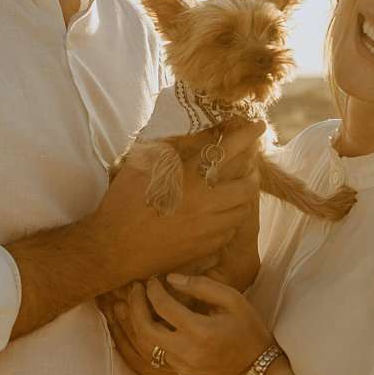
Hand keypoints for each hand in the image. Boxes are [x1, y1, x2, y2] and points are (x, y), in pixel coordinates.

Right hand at [90, 120, 265, 282]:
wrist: (114, 248)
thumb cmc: (123, 202)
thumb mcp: (142, 165)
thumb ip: (171, 148)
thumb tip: (197, 133)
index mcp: (188, 176)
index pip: (228, 149)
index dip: (247, 135)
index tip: (259, 126)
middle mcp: (204, 201)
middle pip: (247, 185)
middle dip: (253, 173)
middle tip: (248, 167)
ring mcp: (208, 227)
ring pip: (243, 210)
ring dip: (244, 197)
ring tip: (237, 190)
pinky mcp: (206, 247)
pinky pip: (231, 231)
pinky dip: (231, 219)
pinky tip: (221, 215)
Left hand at [119, 274, 274, 374]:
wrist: (256, 366)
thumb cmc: (248, 328)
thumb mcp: (232, 299)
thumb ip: (201, 286)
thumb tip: (171, 278)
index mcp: (200, 331)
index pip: (164, 307)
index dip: (152, 290)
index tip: (150, 279)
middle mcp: (187, 351)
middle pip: (145, 329)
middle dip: (135, 306)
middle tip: (135, 288)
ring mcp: (182, 364)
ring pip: (145, 344)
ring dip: (135, 322)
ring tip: (133, 302)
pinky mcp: (181, 371)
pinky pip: (155, 353)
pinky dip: (146, 336)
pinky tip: (145, 320)